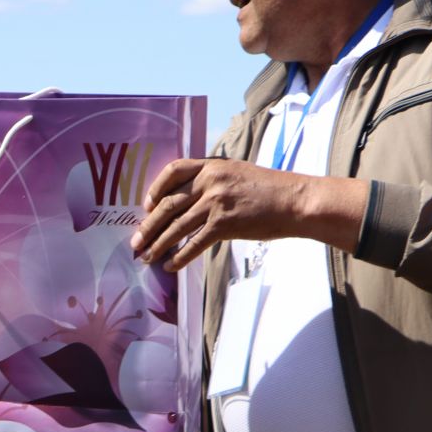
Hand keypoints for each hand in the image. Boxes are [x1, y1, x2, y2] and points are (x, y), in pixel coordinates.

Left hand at [130, 157, 368, 270]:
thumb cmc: (270, 189)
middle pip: (168, 204)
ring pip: (176, 226)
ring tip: (146, 257)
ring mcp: (216, 203)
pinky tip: (170, 266)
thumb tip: (187, 200)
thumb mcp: (237, 173)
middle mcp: (210, 182)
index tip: (146, 206)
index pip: (173, 170)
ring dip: (158, 244)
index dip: (155, 189)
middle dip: (148, 226)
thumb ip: (212, 181)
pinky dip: (179, 256)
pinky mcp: (225, 224)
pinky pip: (194, 243)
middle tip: (135, 242)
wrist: (296, 201)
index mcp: (212, 166)